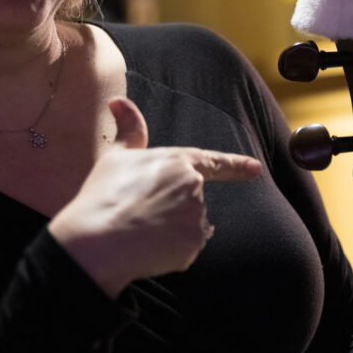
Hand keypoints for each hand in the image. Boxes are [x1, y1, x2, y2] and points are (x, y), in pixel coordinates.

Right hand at [49, 97, 261, 297]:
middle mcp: (193, 186)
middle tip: (139, 213)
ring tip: (140, 229)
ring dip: (171, 230)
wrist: (97, 241)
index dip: (235, 165)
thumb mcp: (115, 157)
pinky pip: (186, 248)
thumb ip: (129, 130)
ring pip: (189, 225)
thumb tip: (118, 101)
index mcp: (177, 161)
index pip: (212, 162)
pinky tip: (148, 247)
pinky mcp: (194, 243)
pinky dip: (170, 251)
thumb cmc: (103, 196)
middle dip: (170, 208)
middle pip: (190, 200)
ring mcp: (196, 215)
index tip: (255, 168)